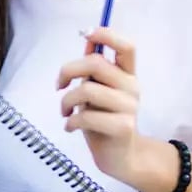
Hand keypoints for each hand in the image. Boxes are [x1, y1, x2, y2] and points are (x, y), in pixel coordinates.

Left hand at [56, 28, 140, 181]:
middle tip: (59, 86)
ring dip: (66, 101)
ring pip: (87, 90)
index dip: (107, 34)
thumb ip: (95, 70)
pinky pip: (87, 116)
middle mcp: (132, 87)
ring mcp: (129, 108)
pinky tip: (71, 127)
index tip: (85, 33)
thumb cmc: (104, 120)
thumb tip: (87, 39)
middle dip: (68, 71)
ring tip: (64, 111)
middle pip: (96, 64)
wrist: (121, 158)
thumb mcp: (99, 91)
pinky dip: (71, 121)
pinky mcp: (122, 127)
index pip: (127, 46)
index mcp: (128, 75)